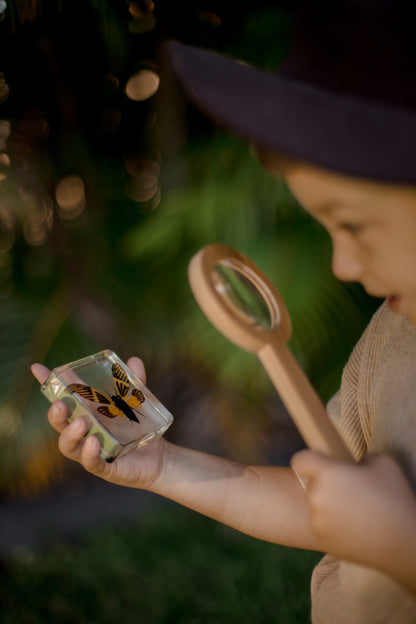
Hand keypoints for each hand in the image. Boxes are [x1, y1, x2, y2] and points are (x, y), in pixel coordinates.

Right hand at [31, 357, 166, 489]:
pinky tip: (93, 442)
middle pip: (60, 425)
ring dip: (71, 435)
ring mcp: (91, 451)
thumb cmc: (138, 429)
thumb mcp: (136, 402)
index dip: (48, 384)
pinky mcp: (105, 468)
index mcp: (85, 413)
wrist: (158, 457)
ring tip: (80, 423)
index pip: (62, 398)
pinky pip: (92, 464)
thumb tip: (134, 360)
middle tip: (60, 404)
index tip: (37, 368)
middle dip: (55, 415)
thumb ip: (134, 383)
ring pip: (69, 447)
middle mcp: (83, 433)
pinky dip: (89, 454)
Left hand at [291, 450, 415, 585]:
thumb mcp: (382, 462)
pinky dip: (331, 523)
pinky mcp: (322, 539)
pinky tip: (354, 524)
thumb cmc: (394, 498)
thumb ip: (359, 458)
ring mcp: (317, 520)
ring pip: (315, 504)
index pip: (300, 459)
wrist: (404, 543)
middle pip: (309, 482)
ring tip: (354, 509)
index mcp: (327, 473)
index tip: (321, 463)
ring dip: (327, 504)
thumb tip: (352, 465)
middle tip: (347, 489)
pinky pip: (321, 524)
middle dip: (324, 483)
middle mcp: (316, 495)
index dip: (310, 459)